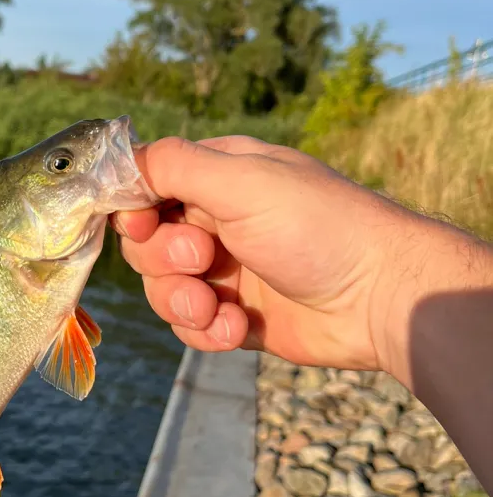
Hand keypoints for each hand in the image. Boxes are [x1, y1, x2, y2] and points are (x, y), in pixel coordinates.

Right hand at [113, 135, 458, 375]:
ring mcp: (225, 271)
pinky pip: (190, 328)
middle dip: (162, 260)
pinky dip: (205, 332)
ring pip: (161, 290)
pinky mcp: (233, 317)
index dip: (133, 210)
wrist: (379, 298)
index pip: (144, 186)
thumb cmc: (316, 227)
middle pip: (144, 244)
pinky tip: (236, 330)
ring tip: (216, 308)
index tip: (144, 225)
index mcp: (218, 176)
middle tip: (202, 261)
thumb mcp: (243, 180)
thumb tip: (118, 163)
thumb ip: (173, 166)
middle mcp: (216, 221)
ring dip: (180, 303)